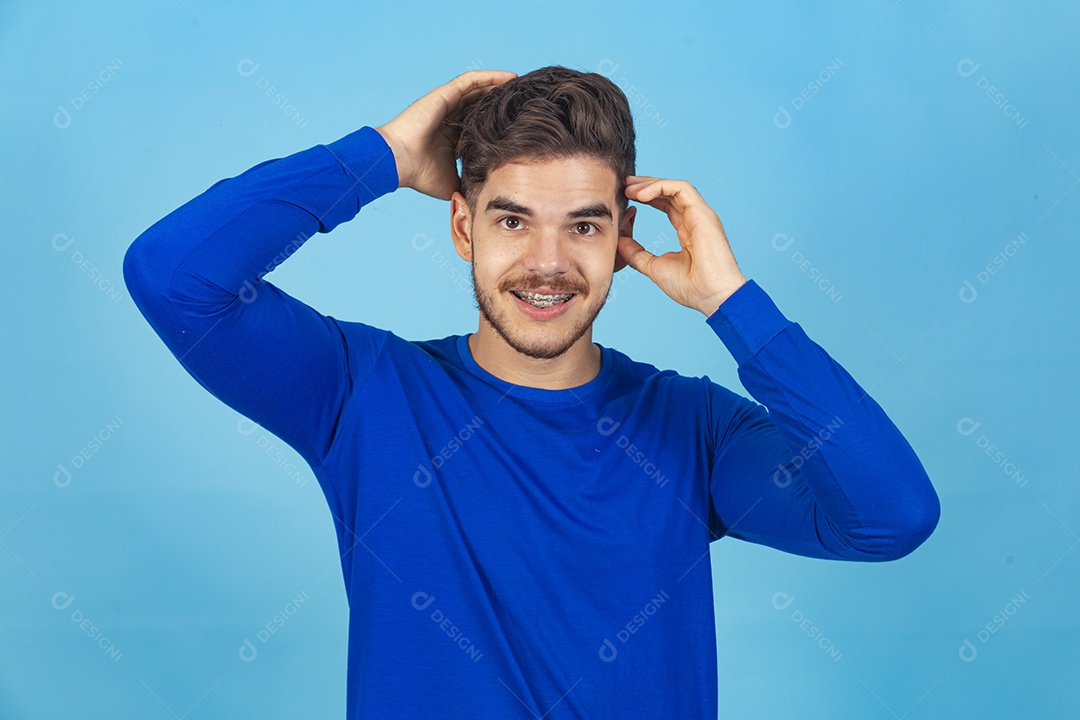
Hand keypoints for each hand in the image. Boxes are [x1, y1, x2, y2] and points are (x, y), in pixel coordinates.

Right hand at [375, 69, 516, 200]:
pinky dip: (489, 77)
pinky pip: (470, 81)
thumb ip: (468, 184)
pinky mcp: (444, 94)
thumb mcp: (451, 183)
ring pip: (477, 88)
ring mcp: (446, 103)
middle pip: (480, 102)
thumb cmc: (419, 174)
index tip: (520, 124)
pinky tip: (508, 77)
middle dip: (501, 101)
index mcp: (452, 135)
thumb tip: (484, 196)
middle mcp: (450, 117)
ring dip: (498, 85)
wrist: (398, 162)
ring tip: (520, 84)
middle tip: (525, 100)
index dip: (498, 121)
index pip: (479, 122)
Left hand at [617, 176, 747, 315]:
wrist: (712, 296)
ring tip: (629, 189)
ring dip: (650, 184)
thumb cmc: (691, 287)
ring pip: (675, 187)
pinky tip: (642, 195)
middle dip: (645, 186)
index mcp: (686, 230)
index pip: (666, 205)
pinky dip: (661, 187)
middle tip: (623, 186)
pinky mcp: (703, 213)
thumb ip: (636, 253)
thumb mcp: (654, 267)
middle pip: (669, 192)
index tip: (625, 198)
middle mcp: (694, 219)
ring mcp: (700, 214)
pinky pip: (682, 189)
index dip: (646, 198)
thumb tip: (619, 240)